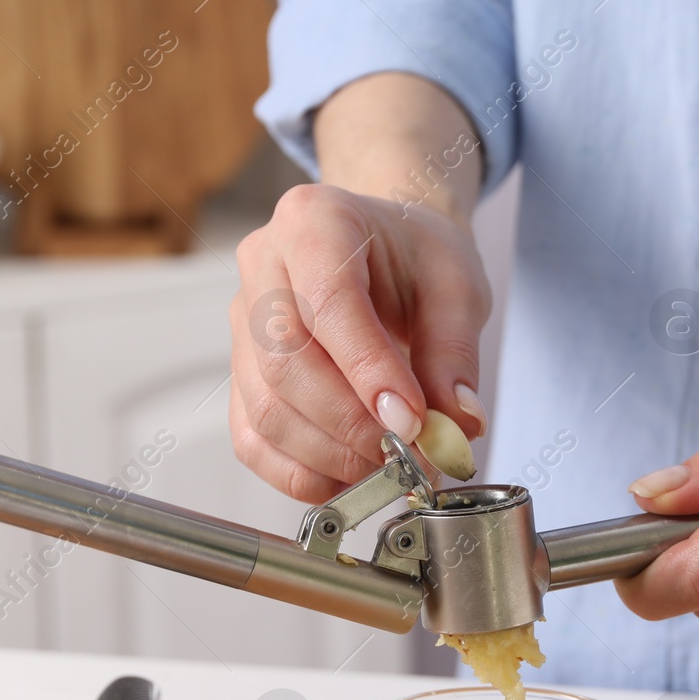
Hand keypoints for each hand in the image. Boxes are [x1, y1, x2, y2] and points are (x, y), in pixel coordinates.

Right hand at [228, 183, 490, 501]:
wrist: (386, 252)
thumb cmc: (416, 258)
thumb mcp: (456, 286)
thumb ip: (455, 354)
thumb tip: (457, 426)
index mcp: (313, 222)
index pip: (327, 302)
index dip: (368, 370)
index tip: (412, 421)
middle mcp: (262, 268)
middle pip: (284, 363)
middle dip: (349, 423)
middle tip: (408, 454)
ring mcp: (241, 325)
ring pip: (265, 408)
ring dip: (330, 455)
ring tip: (391, 466)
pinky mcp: (242, 376)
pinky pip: (253, 440)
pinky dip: (302, 473)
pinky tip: (352, 477)